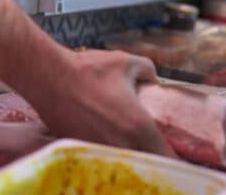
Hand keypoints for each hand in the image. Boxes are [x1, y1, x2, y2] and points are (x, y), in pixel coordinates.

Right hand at [25, 48, 175, 156]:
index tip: (177, 154)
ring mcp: (99, 151)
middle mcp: (122, 146)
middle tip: (151, 146)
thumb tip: (154, 80)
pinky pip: (101, 158)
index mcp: (139, 128)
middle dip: (151, 158)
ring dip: (128, 155)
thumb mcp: (125, 61)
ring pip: (123, 163)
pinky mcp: (81, 150)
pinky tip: (101, 136)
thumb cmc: (88, 69)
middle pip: (146, 165)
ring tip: (124, 139)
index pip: (168, 158)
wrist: (48, 77)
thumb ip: (149, 71)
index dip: (176, 158)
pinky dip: (105, 151)